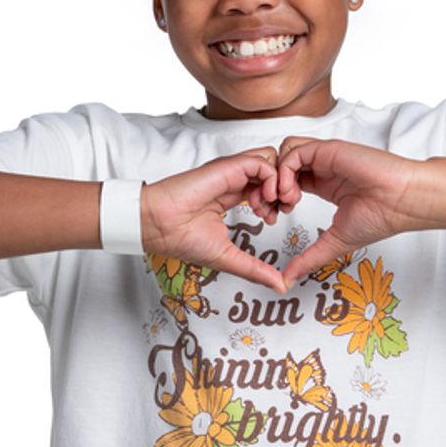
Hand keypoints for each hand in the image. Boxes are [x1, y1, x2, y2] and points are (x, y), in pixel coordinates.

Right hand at [140, 147, 286, 292]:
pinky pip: (262, 163)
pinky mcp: (228, 167)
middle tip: (281, 210)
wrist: (160, 226)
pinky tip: (262, 201)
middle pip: (273, 170)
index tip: (274, 218)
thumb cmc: (181, 238)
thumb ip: (255, 269)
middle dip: (285, 189)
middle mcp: (234, 180)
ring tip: (271, 206)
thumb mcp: (229, 258)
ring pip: (271, 161)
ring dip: (280, 183)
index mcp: (232, 194)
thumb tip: (279, 285)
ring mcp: (232, 172)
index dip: (278, 199)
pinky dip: (272, 179)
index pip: (266, 186)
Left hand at [276, 138, 421, 284]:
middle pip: (280, 164)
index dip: (274, 196)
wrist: (402, 202)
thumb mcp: (334, 242)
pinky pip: (294, 150)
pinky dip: (285, 170)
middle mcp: (322, 167)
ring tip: (285, 200)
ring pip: (284, 152)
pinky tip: (293, 192)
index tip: (276, 216)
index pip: (287, 181)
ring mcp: (324, 157)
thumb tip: (287, 279)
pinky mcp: (328, 150)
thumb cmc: (381, 217)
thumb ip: (309, 258)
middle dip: (268, 185)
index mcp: (324, 184)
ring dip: (276, 176)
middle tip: (273, 208)